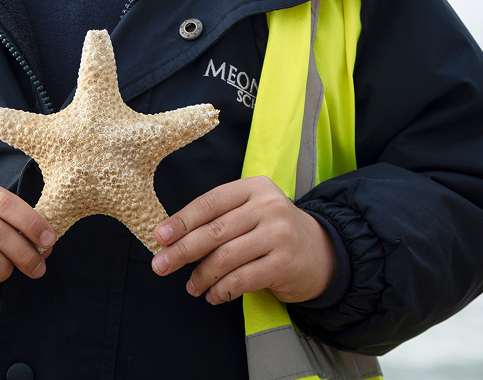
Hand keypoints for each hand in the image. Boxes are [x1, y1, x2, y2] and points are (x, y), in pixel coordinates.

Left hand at [149, 175, 336, 304]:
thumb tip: (169, 239)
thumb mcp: (249, 213)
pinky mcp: (286, 263)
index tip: (160, 237)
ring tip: (192, 287)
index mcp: (254, 187)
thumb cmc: (272, 232)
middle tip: (160, 266)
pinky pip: (242, 279)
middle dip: (182, 251)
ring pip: (226, 257)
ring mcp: (280, 234)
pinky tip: (213, 295)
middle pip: (214, 231)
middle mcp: (269, 207)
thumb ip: (216, 219)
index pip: (209, 203)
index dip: (181, 221)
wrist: (322, 253)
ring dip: (201, 276)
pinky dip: (222, 289)